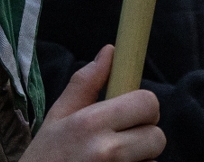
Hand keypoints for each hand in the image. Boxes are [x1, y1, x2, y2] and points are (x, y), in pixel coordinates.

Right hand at [21, 46, 163, 161]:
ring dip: (139, 159)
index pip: (147, 103)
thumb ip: (85, 83)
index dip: (143, 106)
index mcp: (91, 123)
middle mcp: (108, 150)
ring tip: (110, 160)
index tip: (131, 112)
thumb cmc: (46, 156)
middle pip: (157, 136)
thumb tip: (110, 51)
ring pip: (153, 161)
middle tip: (121, 139)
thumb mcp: (58, 116)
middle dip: (144, 136)